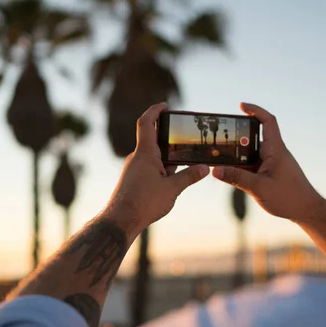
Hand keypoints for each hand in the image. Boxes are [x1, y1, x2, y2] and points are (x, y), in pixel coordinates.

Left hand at [104, 103, 209, 236]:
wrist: (120, 221)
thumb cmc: (144, 203)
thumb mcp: (172, 189)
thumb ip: (189, 176)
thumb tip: (205, 168)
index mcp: (145, 153)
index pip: (146, 123)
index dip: (154, 111)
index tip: (164, 106)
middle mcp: (137, 157)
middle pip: (152, 138)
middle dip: (168, 136)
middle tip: (184, 134)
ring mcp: (134, 168)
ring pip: (152, 155)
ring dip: (167, 155)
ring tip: (185, 159)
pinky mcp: (133, 179)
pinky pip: (149, 166)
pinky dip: (161, 167)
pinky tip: (173, 177)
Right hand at [212, 103, 320, 223]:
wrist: (307, 210)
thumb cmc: (289, 198)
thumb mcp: (259, 188)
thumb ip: (237, 178)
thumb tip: (215, 170)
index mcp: (275, 150)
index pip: (267, 121)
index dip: (255, 110)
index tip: (241, 106)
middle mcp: (274, 152)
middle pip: (254, 136)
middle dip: (238, 135)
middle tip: (221, 137)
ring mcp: (273, 162)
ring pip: (252, 152)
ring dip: (239, 153)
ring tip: (221, 157)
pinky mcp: (271, 172)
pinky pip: (254, 163)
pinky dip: (243, 165)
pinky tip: (232, 172)